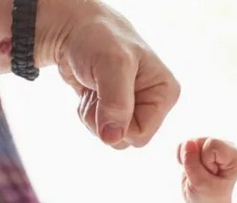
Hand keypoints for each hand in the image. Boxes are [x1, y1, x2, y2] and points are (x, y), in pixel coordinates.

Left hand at [54, 1, 179, 148]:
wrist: (72, 28)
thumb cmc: (98, 37)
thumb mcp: (111, 64)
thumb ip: (116, 103)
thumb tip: (112, 138)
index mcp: (165, 93)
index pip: (141, 135)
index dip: (118, 123)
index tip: (106, 96)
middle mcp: (153, 104)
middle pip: (126, 140)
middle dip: (104, 120)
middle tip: (97, 90)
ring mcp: (134, 109)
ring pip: (112, 138)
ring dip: (93, 117)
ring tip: (94, 88)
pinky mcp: (116, 111)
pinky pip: (102, 131)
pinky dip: (88, 114)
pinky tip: (90, 91)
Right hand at [178, 138, 236, 202]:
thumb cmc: (209, 198)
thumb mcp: (200, 184)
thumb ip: (192, 162)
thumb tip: (187, 142)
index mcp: (234, 155)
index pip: (212, 145)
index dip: (205, 162)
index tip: (211, 177)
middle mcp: (225, 147)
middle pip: (199, 142)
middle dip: (196, 161)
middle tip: (205, 177)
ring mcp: (212, 146)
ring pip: (189, 143)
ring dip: (188, 161)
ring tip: (198, 174)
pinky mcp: (199, 148)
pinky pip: (182, 145)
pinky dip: (181, 158)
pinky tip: (190, 169)